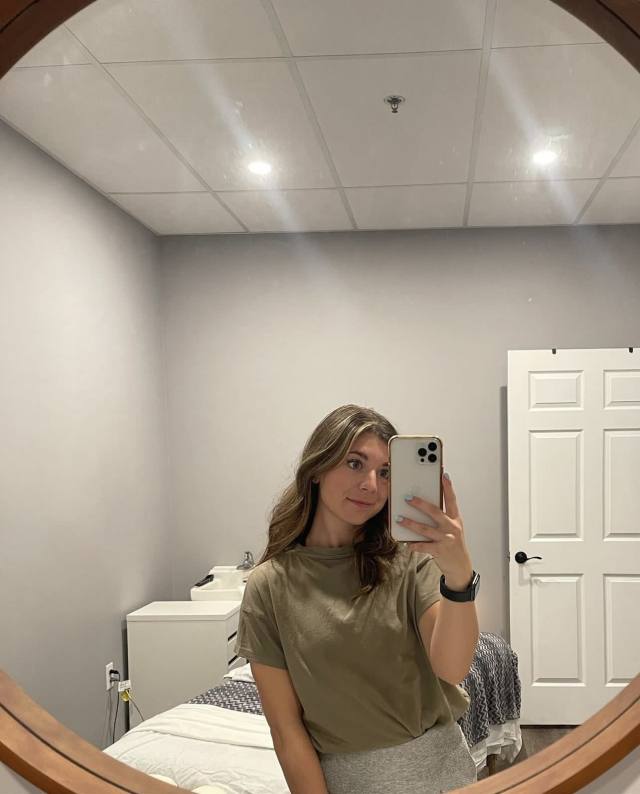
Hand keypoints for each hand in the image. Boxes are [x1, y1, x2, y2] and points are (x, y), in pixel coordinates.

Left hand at [396, 473, 473, 587]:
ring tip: (400, 519)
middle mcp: (452, 527)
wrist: (460, 567)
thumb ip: (442, 517)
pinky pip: (423, 546)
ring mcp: (446, 539)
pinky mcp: (440, 551)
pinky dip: (413, 544)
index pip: (452, 500)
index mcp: (455, 519)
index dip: (448, 487)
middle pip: (435, 512)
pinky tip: (405, 542)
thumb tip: (424, 505)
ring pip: (425, 529)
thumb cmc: (453, 544)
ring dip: (411, 524)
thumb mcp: (452, 528)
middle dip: (420, 504)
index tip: (444, 475)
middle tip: (407, 498)